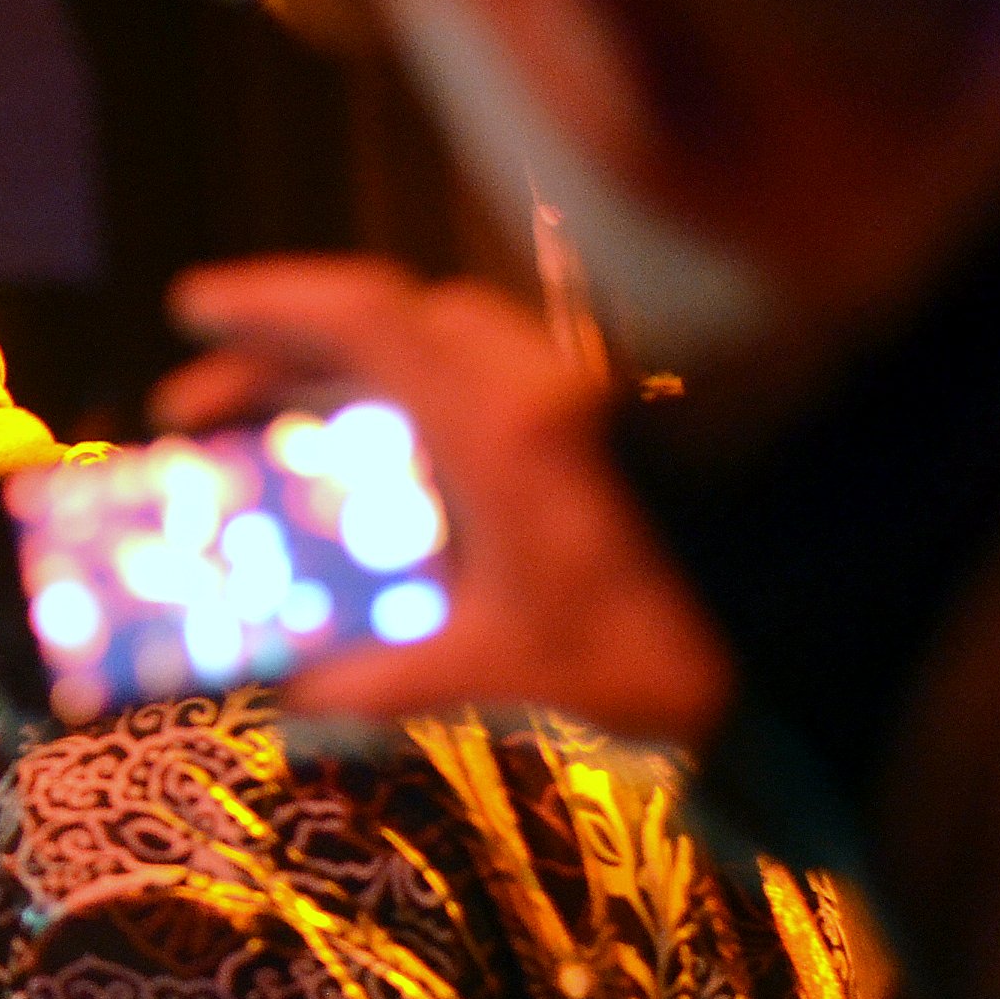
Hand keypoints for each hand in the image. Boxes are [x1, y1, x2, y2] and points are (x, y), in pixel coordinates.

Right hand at [159, 256, 734, 750]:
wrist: (809, 626)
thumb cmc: (666, 645)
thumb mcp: (509, 675)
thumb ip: (387, 679)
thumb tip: (296, 694)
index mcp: (500, 423)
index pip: (363, 316)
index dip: (266, 304)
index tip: (190, 307)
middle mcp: (536, 385)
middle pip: (391, 324)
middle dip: (286, 355)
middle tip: (205, 408)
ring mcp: (576, 399)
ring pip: (440, 351)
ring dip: (350, 379)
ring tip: (278, 439)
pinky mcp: (604, 428)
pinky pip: (484, 388)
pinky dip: (413, 408)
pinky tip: (385, 478)